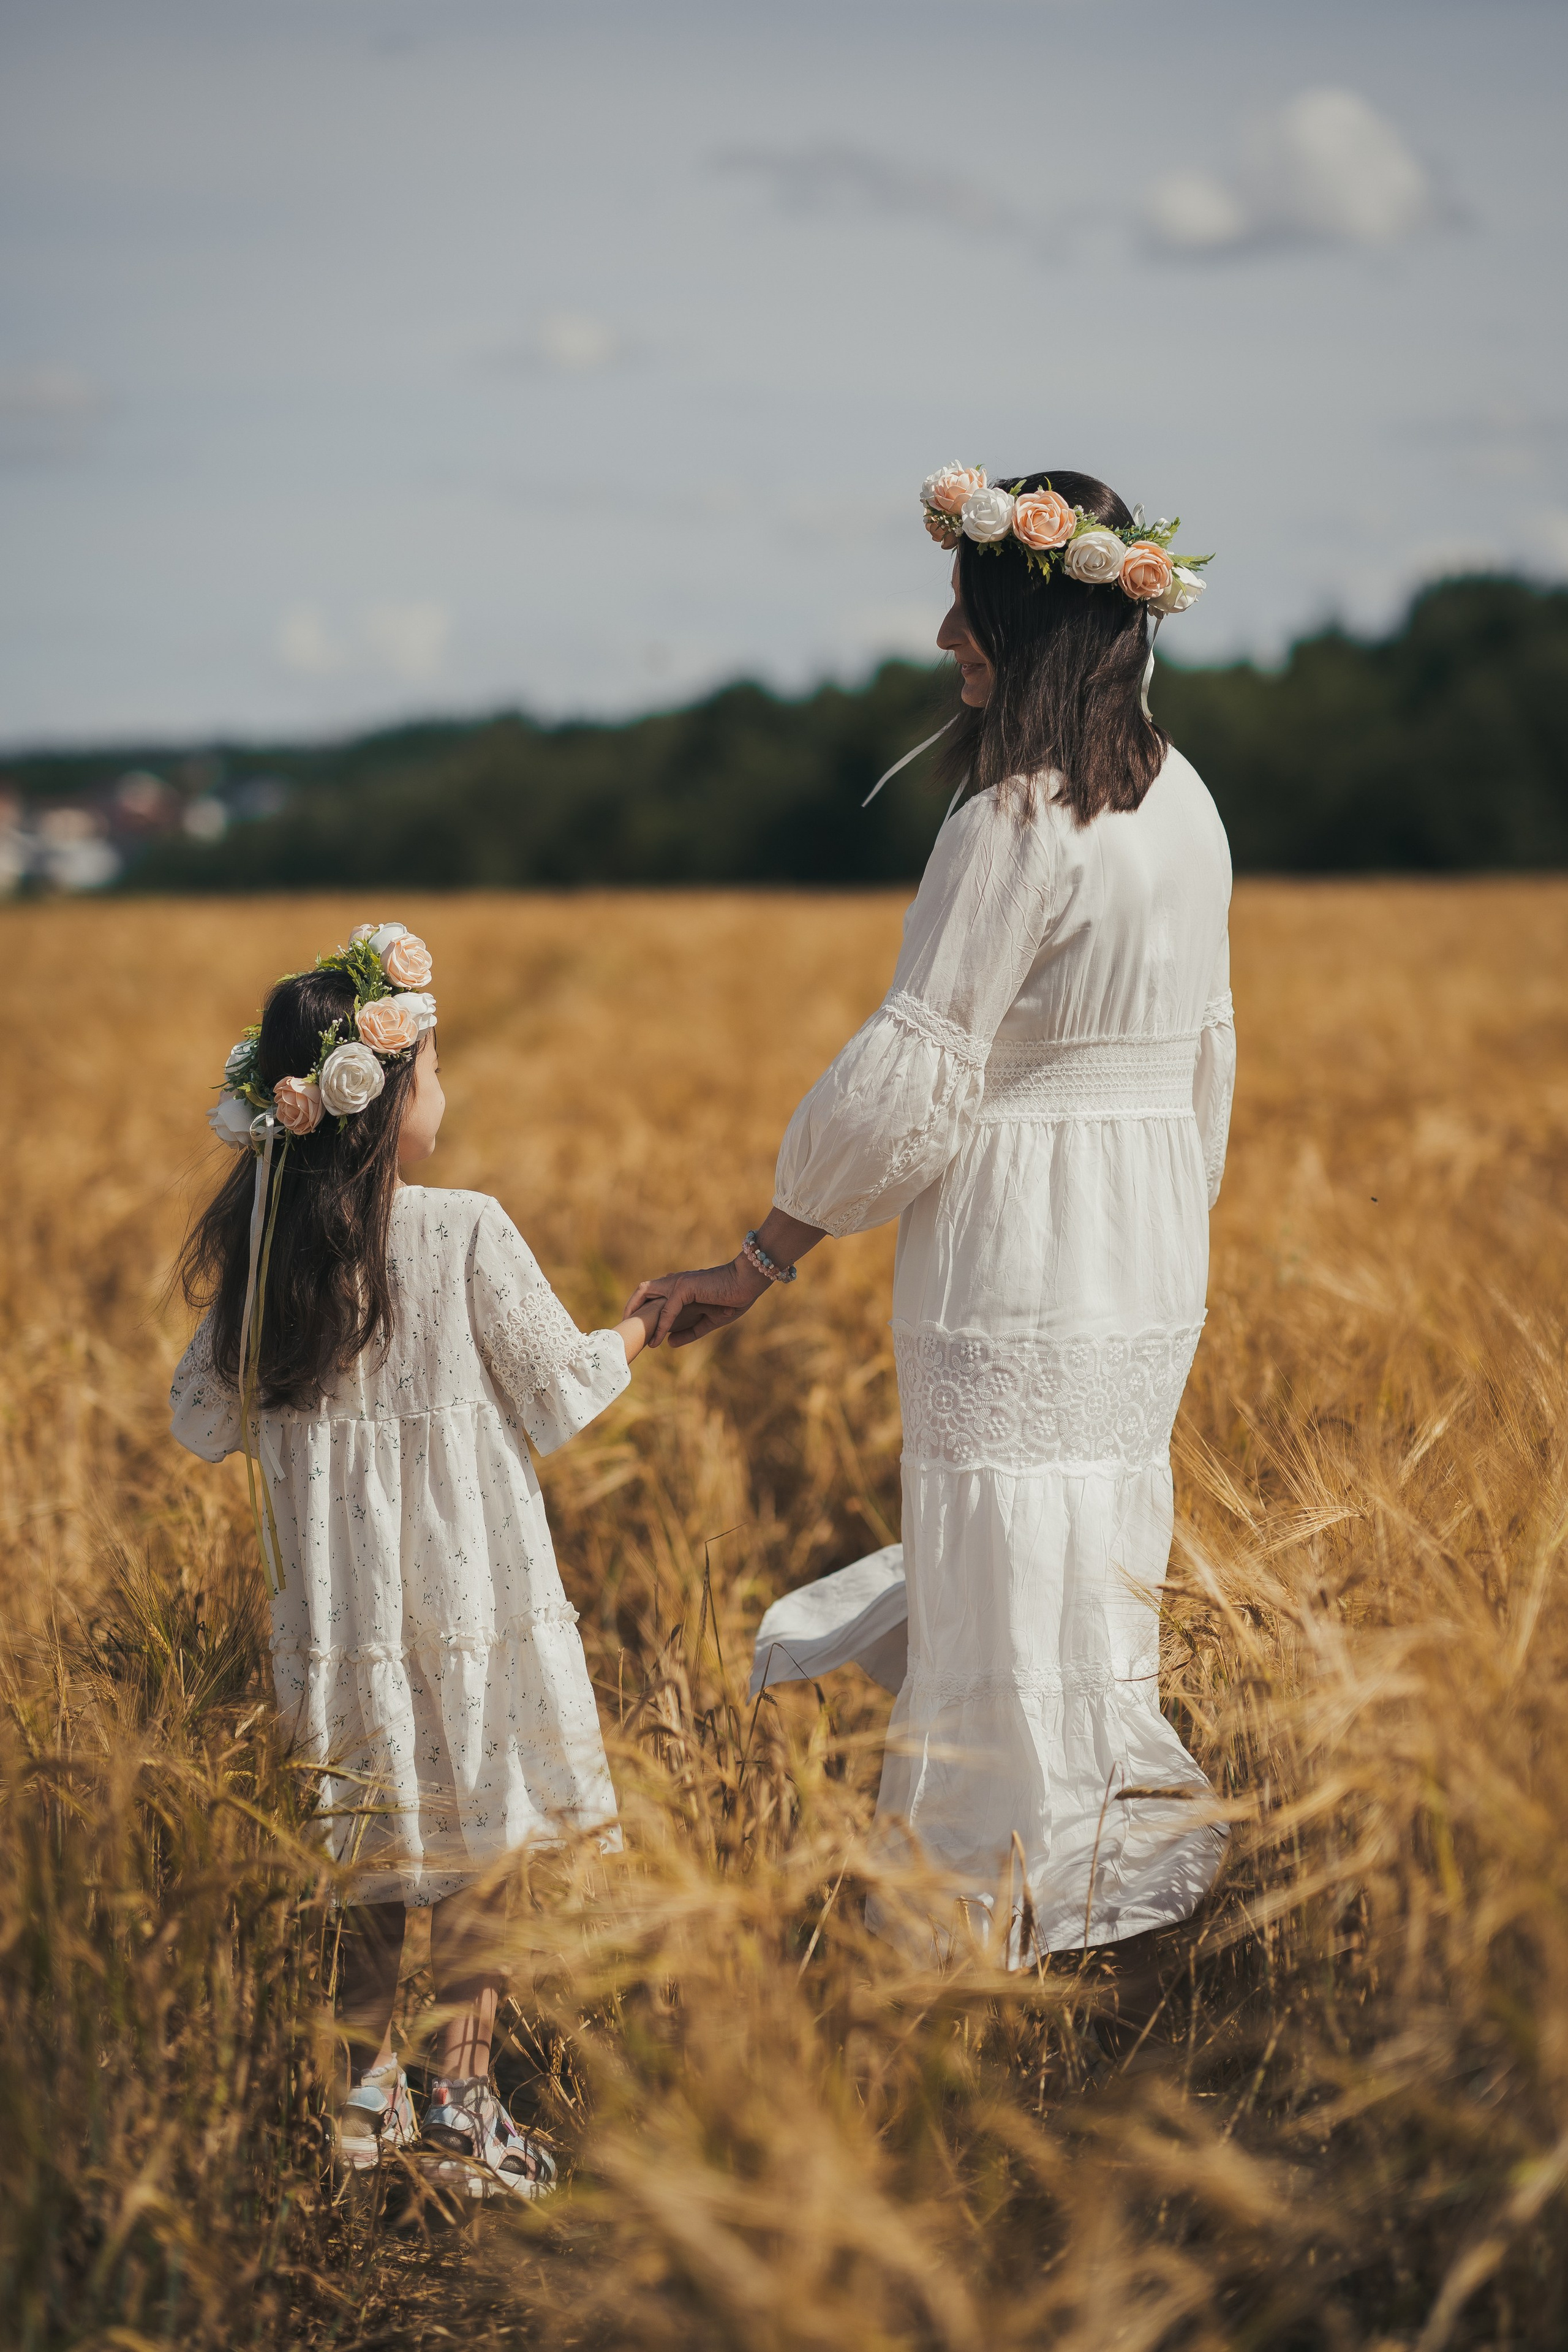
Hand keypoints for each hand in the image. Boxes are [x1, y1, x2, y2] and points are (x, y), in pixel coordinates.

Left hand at [625, 1256, 769, 1347]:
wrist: (747, 1284)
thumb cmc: (732, 1298)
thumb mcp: (708, 1321)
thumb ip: (689, 1331)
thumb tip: (669, 1343)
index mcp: (680, 1287)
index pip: (653, 1294)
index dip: (642, 1309)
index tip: (637, 1328)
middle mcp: (674, 1281)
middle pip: (642, 1290)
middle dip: (630, 1307)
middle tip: (625, 1328)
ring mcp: (677, 1282)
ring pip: (646, 1293)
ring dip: (636, 1313)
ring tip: (632, 1333)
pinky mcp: (684, 1287)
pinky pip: (667, 1311)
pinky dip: (661, 1326)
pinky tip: (657, 1341)